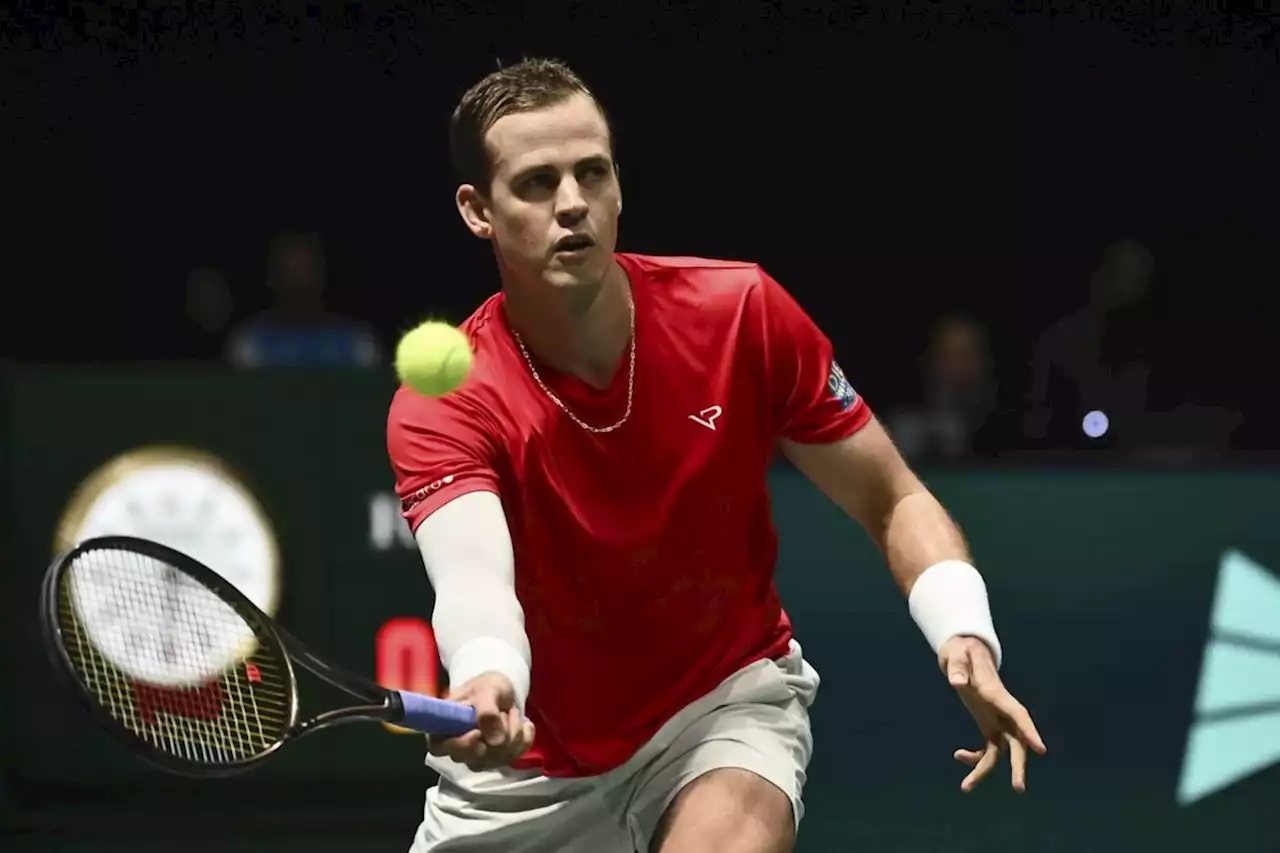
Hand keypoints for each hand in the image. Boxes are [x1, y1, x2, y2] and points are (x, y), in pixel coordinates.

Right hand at [427, 672, 534, 771]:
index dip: (461, 745)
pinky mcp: (497, 760)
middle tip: (502, 712)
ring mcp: (477, 758)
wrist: (501, 692)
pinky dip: (525, 737)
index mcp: (443, 728)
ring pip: (499, 758)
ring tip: (509, 712)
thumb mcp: (487, 690)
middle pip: (476, 759)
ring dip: (513, 731)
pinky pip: (516, 755)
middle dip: (497, 733)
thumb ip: (487, 710)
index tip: (477, 733)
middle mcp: (457, 748)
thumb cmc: (486, 688)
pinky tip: (523, 724)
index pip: (439, 748)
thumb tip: (494, 741)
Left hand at [940, 636, 1046, 792]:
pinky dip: (974, 757)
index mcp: (997, 694)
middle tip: (1019, 788)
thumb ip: (957, 668)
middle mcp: (1002, 711)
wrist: (967, 654)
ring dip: (986, 770)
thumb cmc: (963, 653)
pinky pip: (988, 749)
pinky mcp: (989, 726)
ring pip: (1002, 751)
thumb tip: (955, 682)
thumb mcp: (958, 656)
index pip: (1018, 714)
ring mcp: (997, 720)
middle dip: (1018, 765)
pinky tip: (957, 754)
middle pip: (1017, 741)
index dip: (1029, 731)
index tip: (1041, 749)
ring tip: (966, 787)